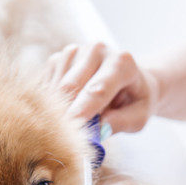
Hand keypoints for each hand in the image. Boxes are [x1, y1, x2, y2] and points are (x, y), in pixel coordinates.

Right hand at [45, 42, 159, 132]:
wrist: (130, 80)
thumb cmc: (135, 100)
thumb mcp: (139, 117)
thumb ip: (121, 123)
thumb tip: (98, 130)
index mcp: (122, 62)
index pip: (98, 89)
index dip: (84, 109)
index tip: (71, 126)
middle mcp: (97, 50)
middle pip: (70, 86)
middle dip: (67, 112)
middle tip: (70, 134)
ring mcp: (75, 51)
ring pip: (55, 86)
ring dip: (59, 107)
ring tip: (77, 117)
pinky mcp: (58, 58)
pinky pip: (47, 85)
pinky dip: (52, 102)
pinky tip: (67, 106)